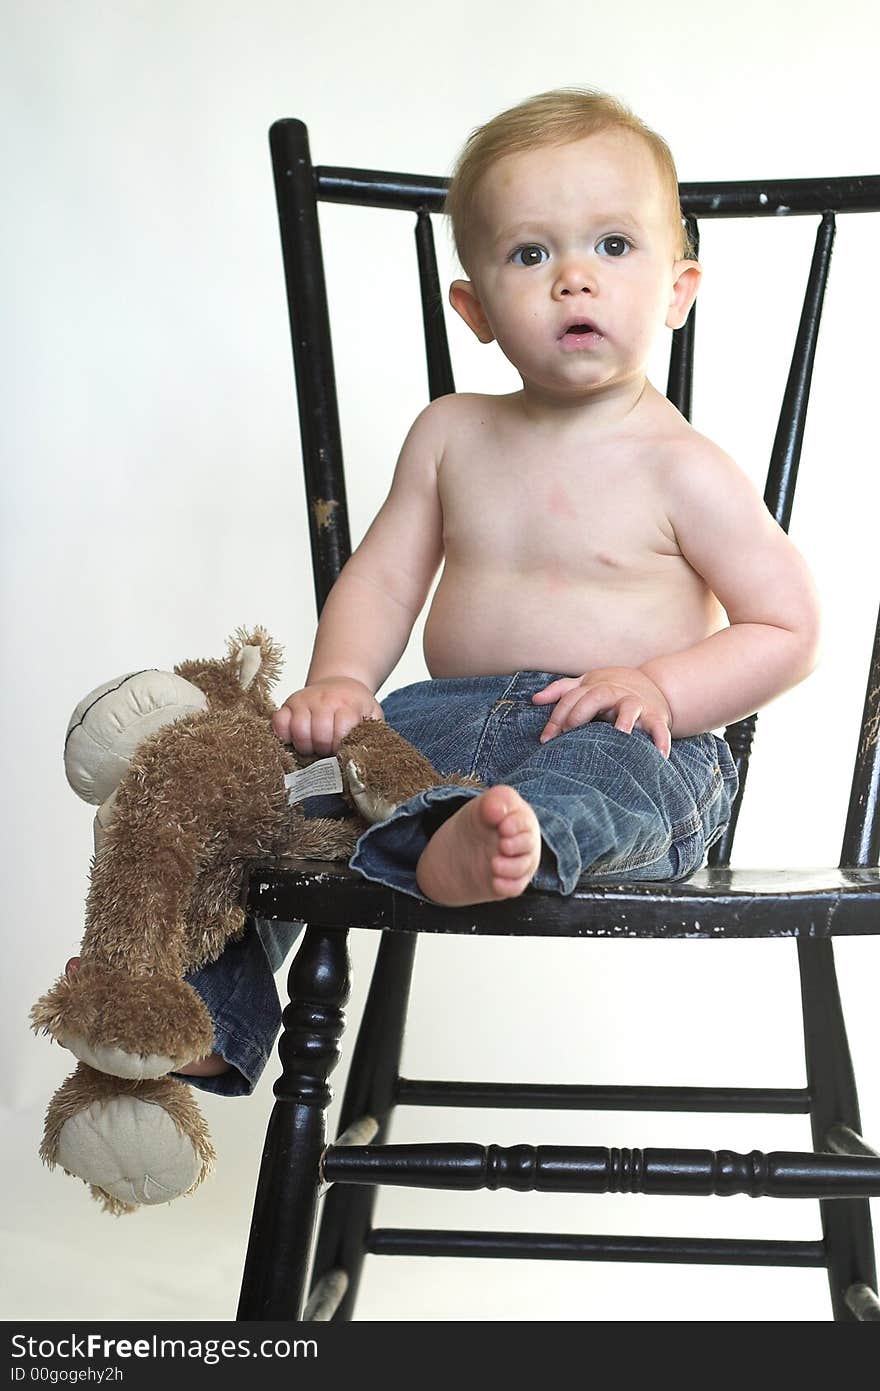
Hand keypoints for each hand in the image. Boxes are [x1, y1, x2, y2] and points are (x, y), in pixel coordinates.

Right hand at [272, 677, 383, 756]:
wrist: (341, 682)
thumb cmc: (355, 705)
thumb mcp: (373, 716)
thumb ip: (374, 734)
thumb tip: (370, 759)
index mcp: (348, 704)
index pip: (341, 731)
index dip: (340, 747)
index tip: (342, 750)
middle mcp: (324, 699)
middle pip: (319, 734)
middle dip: (323, 749)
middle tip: (327, 751)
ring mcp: (304, 700)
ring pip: (298, 730)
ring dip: (305, 745)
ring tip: (313, 747)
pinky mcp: (288, 703)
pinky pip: (278, 722)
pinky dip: (283, 735)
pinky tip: (294, 739)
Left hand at [532, 666, 672, 758]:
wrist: (655, 686)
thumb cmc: (612, 691)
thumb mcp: (587, 685)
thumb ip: (562, 691)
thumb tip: (535, 699)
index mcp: (596, 688)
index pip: (572, 698)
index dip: (557, 717)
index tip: (545, 739)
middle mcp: (615, 694)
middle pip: (597, 696)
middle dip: (582, 712)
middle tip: (571, 731)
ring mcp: (637, 705)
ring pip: (631, 708)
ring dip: (626, 719)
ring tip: (621, 734)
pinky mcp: (656, 716)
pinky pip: (659, 728)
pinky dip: (662, 741)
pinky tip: (660, 757)